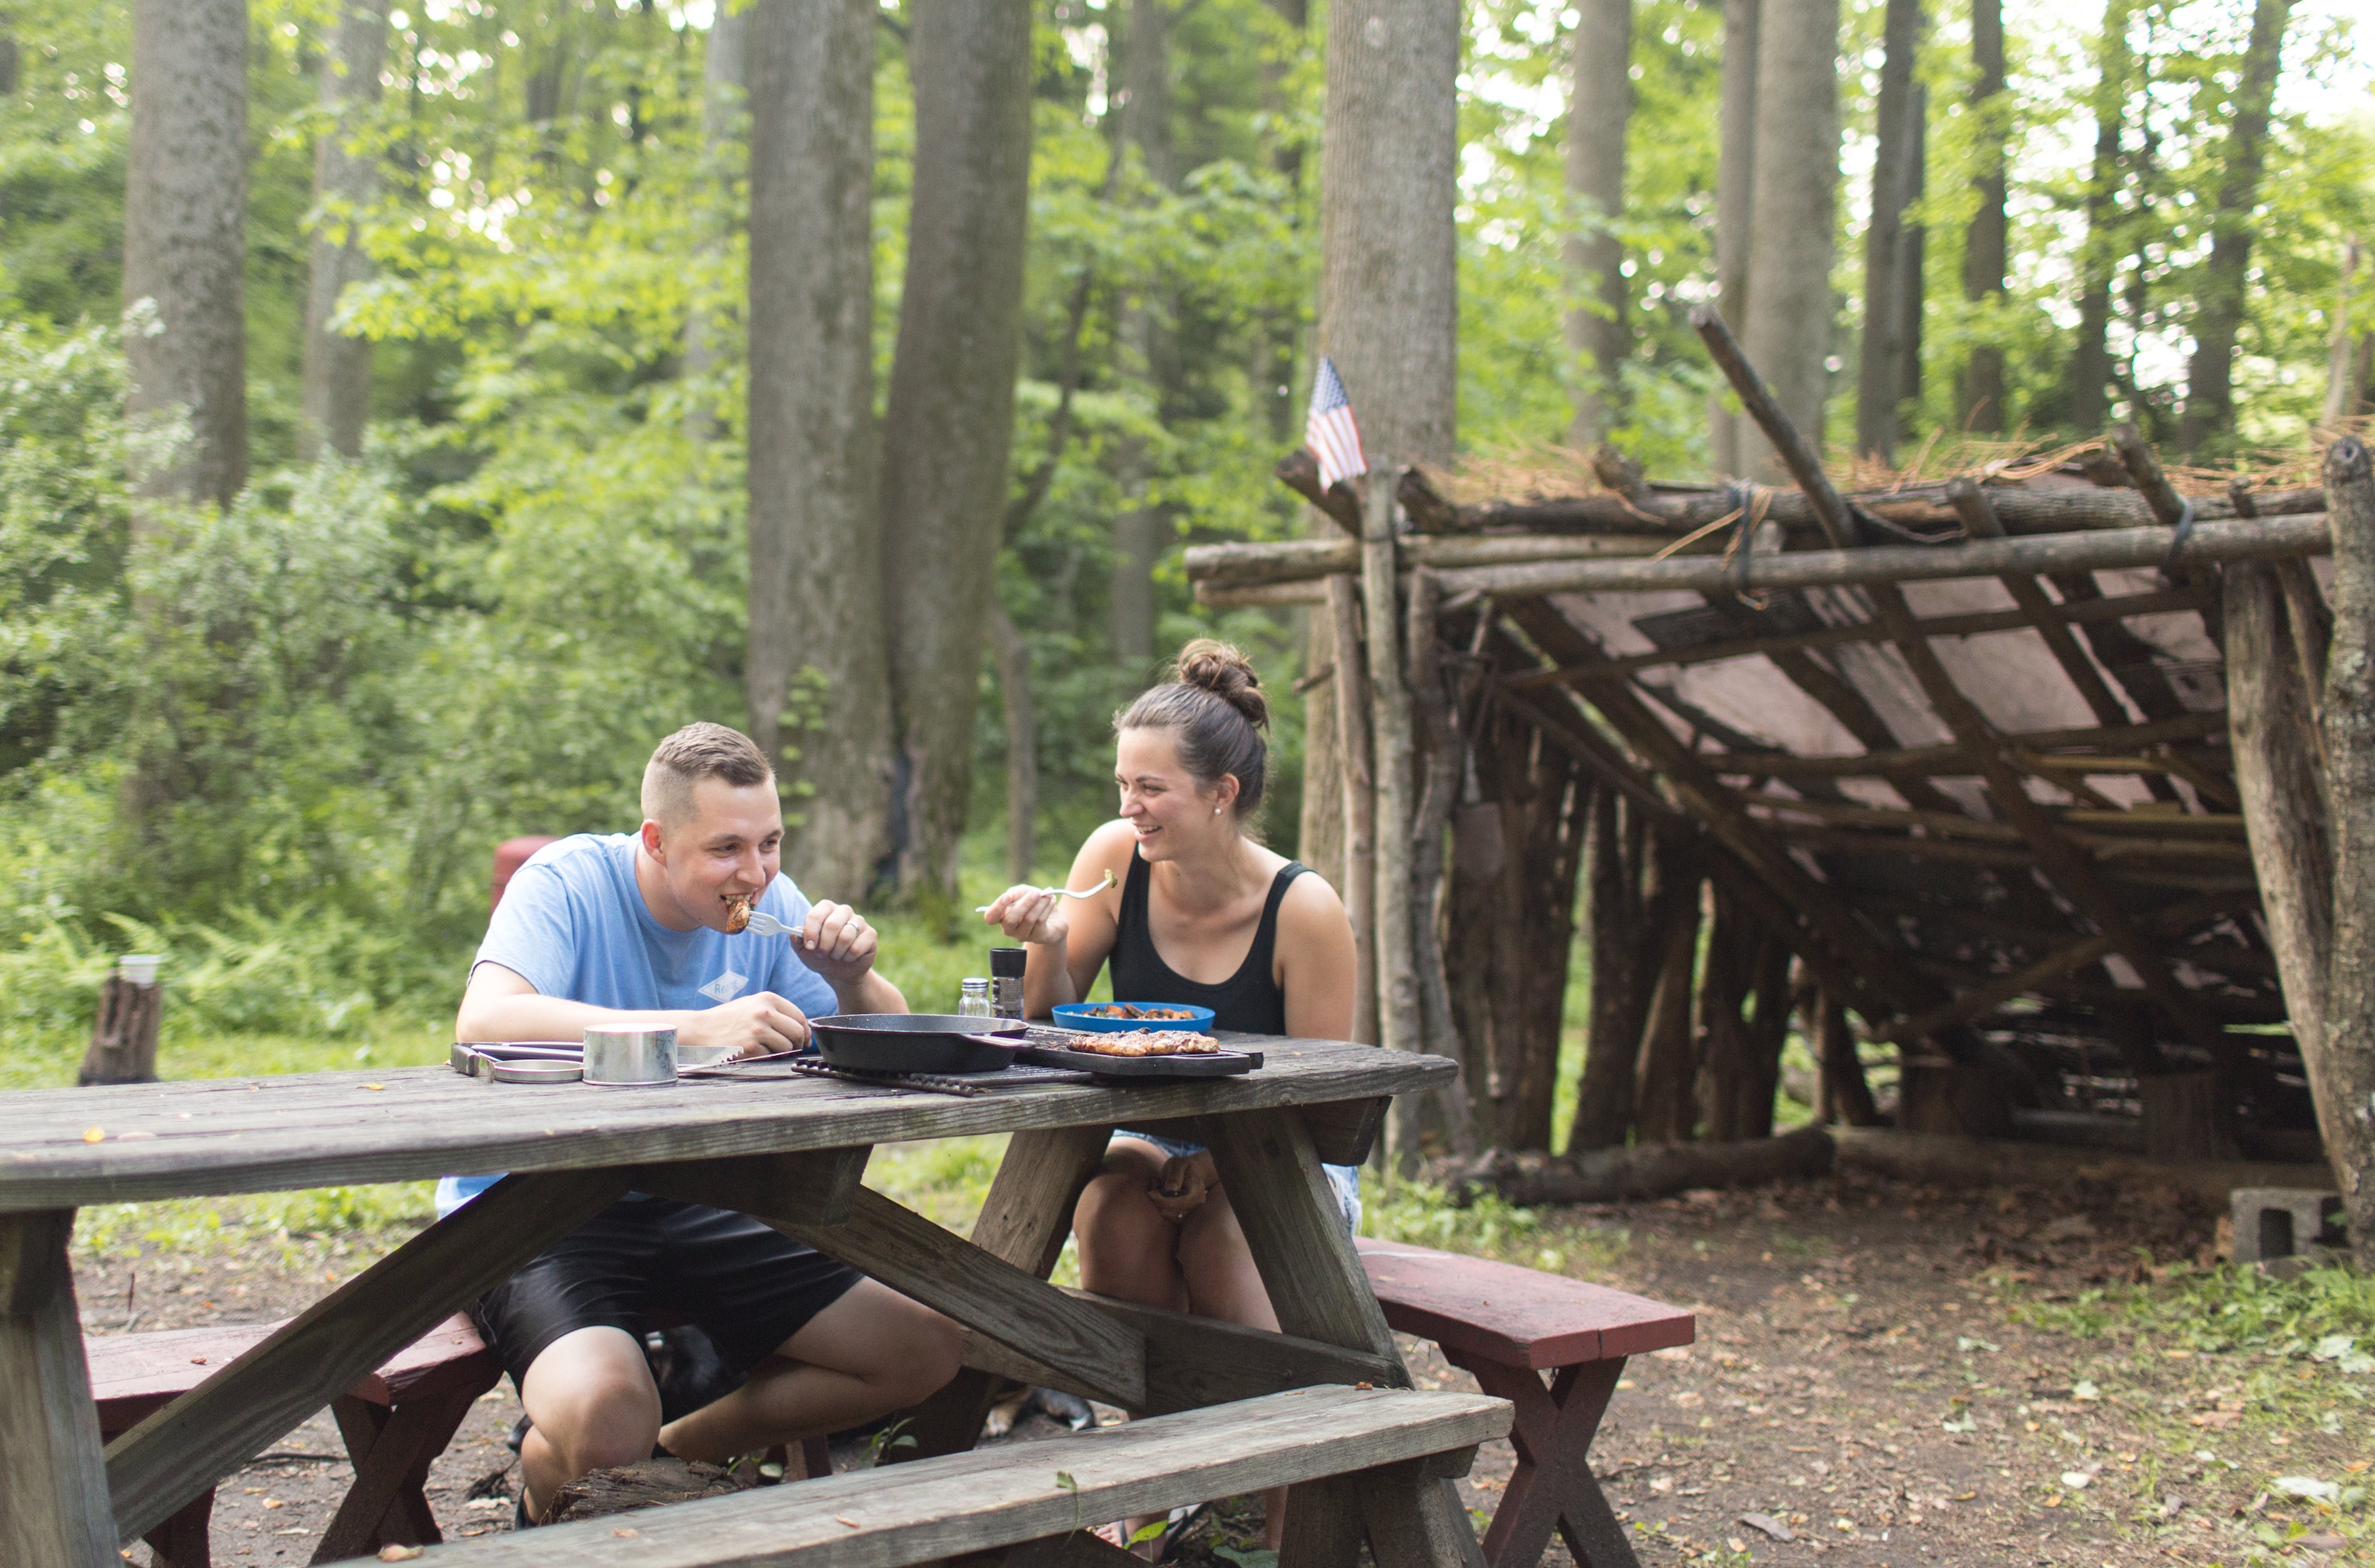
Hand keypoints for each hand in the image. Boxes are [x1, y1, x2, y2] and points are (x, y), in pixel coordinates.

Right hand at [675, 991, 810, 1057]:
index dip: (805, 1031)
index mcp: (767, 999)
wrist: (700, 1029)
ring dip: (781, 1052)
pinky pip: (770, 1056)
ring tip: (766, 1049)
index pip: (799, 1016)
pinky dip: (765, 1057)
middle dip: (798, 1044)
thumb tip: (801, 1027)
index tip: (804, 1040)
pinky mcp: (750, 1047)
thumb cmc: (727, 1019)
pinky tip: (752, 1051)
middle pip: (797, 1032)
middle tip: (792, 1049)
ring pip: (787, 1047)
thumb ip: (775, 1011)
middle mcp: (764, 1012)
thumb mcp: (751, 1004)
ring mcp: (757, 1030)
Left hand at [795, 901, 878, 989]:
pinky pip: (857, 947)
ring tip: (836, 956)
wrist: (840, 971)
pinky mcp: (871, 934)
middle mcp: (843, 911)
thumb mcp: (804, 951)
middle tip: (822, 954)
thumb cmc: (821, 956)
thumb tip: (794, 933)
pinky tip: (849, 957)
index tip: (809, 946)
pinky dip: (849, 957)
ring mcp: (859, 921)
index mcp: (826, 909)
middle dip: (824, 945)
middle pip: (832, 924)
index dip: (811, 931)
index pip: (816, 914)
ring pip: (845, 937)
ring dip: (837, 953)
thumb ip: (797, 941)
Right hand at [982, 885, 1068, 947]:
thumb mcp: (1024, 892)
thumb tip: (1009, 896)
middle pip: (1010, 920)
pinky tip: (1051, 901)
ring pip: (1029, 919)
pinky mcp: (1038, 938)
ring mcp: (1023, 936)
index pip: (990, 917)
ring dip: (1040, 904)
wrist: (1054, 915)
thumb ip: (1015, 892)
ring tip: (1048, 895)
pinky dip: (1047, 908)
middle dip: (1025, 904)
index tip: (1007, 897)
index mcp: (1002, 916)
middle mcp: (1010, 929)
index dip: (997, 908)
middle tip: (1037, 893)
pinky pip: (1040, 922)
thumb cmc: (1034, 902)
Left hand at [1148, 1154, 1213, 1221]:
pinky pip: (1168, 1216)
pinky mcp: (1184, 1215)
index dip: (1164, 1200)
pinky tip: (1159, 1194)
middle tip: (1153, 1186)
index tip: (1151, 1193)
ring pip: (1169, 1216)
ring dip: (1158, 1204)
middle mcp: (1197, 1205)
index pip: (1180, 1202)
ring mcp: (1191, 1211)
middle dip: (1159, 1202)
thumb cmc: (1184, 1166)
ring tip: (1157, 1187)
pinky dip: (1160, 1207)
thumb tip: (1170, 1189)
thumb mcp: (1179, 1164)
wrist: (1193, 1172)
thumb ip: (1175, 1175)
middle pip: (1173, 1212)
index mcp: (1198, 1192)